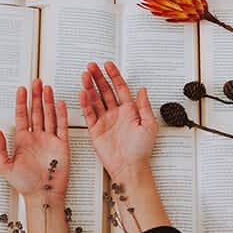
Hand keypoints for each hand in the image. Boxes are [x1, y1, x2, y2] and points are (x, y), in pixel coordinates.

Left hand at [0, 79, 69, 200]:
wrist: (43, 194)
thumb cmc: (24, 183)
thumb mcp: (5, 167)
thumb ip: (0, 148)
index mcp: (23, 140)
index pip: (22, 116)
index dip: (21, 102)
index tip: (21, 89)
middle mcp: (37, 137)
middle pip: (36, 111)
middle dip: (36, 96)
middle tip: (36, 82)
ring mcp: (50, 139)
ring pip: (49, 115)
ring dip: (48, 102)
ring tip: (47, 88)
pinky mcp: (62, 144)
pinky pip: (62, 126)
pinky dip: (62, 114)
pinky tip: (60, 104)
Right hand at [79, 62, 157, 180]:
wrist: (129, 167)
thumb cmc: (141, 149)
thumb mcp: (149, 125)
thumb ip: (144, 106)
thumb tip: (142, 89)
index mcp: (129, 111)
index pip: (120, 88)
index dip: (114, 76)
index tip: (108, 65)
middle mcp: (116, 113)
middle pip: (105, 91)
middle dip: (98, 78)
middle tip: (91, 66)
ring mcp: (105, 120)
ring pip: (95, 99)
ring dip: (90, 87)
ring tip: (84, 76)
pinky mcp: (95, 130)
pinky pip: (89, 114)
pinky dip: (85, 104)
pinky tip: (82, 94)